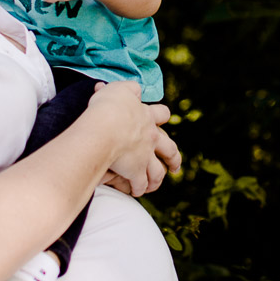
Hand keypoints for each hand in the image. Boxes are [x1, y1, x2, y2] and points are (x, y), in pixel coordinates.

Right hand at [88, 82, 178, 196]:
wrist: (104, 127)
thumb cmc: (109, 107)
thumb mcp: (119, 90)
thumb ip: (128, 89)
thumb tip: (134, 89)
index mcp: (147, 116)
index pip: (162, 114)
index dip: (162, 116)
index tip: (163, 119)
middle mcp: (151, 137)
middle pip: (170, 149)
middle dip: (173, 158)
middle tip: (175, 165)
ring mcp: (145, 156)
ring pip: (157, 171)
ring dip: (157, 179)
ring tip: (155, 185)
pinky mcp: (135, 171)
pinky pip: (140, 183)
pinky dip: (139, 188)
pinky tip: (136, 192)